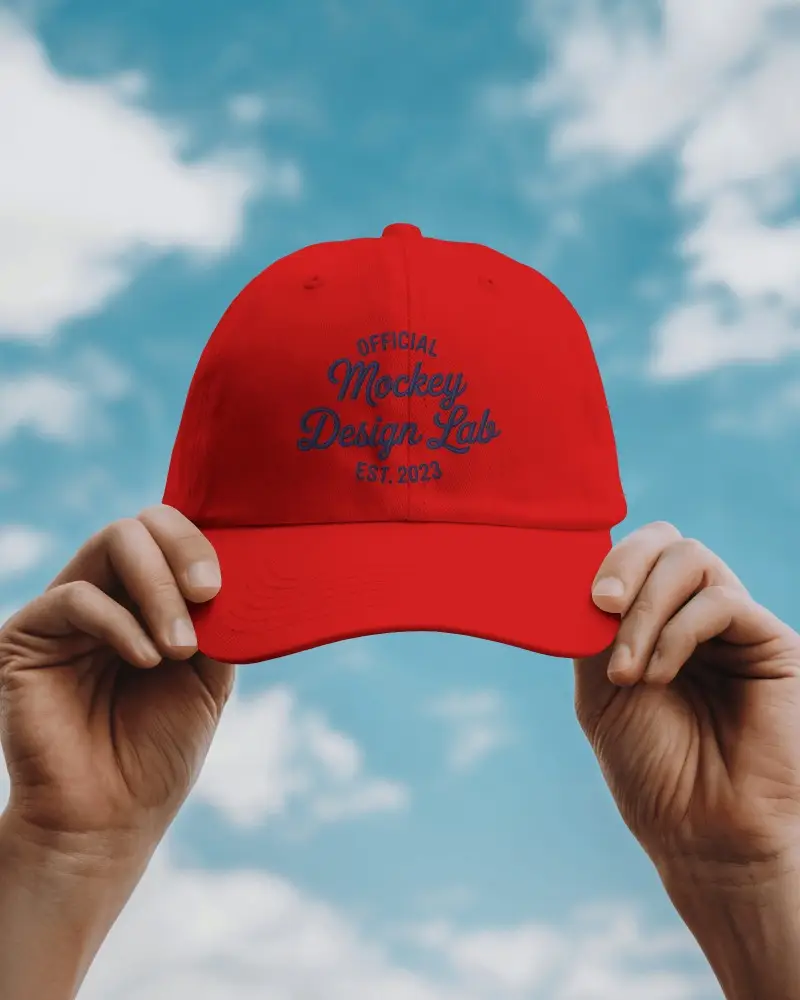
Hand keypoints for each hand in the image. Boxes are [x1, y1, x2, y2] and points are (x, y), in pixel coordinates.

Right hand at [0, 505, 234, 861]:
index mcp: (148, 599)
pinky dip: (122, 623)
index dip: (201, 544)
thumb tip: (238, 567)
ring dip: (159, 589)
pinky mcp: (27, 635)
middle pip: (143, 524)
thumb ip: (219, 618)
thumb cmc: (159, 750)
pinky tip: (147, 659)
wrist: (110, 819)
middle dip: (184, 551)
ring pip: (114, 543)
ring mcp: (65, 611)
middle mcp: (106, 594)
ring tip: (180, 647)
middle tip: (208, 595)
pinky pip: (77, 596)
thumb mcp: (209, 675)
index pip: (171, 534)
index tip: (223, 588)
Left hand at [574, 520, 799, 875]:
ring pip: (692, 559)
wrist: (701, 834)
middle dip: (624, 563)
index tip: (580, 597)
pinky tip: (657, 675)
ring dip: (646, 608)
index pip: (634, 554)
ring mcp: (735, 627)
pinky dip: (677, 632)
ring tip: (628, 669)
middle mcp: (696, 615)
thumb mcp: (601, 691)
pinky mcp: (771, 643)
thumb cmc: (650, 769)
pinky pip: (721, 601)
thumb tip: (580, 575)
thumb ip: (593, 631)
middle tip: (599, 604)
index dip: (604, 558)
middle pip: (665, 539)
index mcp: (655, 622)